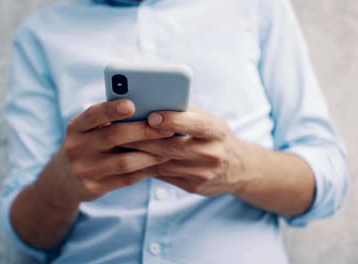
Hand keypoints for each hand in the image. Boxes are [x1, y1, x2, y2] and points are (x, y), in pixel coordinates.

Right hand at [35, 99, 173, 206]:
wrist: (63, 181)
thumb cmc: (86, 146)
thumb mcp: (87, 131)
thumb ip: (107, 122)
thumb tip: (148, 112)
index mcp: (75, 127)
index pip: (93, 114)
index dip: (112, 109)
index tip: (132, 105)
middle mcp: (76, 147)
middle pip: (113, 136)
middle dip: (144, 131)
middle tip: (168, 128)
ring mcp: (83, 169)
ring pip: (124, 161)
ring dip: (151, 155)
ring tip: (170, 148)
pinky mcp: (92, 188)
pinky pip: (125, 179)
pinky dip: (145, 170)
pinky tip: (159, 164)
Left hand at [122, 108, 253, 195]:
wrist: (239, 169)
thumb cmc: (216, 136)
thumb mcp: (210, 120)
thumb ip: (186, 112)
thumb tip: (152, 102)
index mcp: (217, 130)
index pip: (196, 124)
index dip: (174, 120)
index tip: (152, 116)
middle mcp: (212, 153)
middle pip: (172, 146)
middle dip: (143, 138)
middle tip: (119, 130)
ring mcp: (203, 173)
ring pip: (163, 163)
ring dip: (138, 153)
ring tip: (117, 143)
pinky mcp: (193, 187)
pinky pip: (164, 176)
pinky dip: (145, 165)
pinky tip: (129, 157)